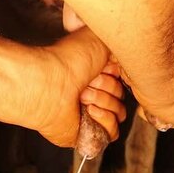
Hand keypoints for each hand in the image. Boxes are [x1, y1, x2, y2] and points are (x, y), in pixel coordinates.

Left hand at [63, 2, 125, 139]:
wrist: (49, 82)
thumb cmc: (68, 59)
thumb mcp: (100, 39)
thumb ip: (117, 45)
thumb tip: (124, 56)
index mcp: (94, 74)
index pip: (123, 81)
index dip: (116, 75)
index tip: (103, 68)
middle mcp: (92, 93)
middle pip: (122, 98)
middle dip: (108, 89)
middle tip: (88, 83)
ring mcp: (89, 114)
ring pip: (119, 115)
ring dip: (105, 103)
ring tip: (83, 96)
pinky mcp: (87, 133)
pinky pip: (112, 133)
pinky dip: (105, 120)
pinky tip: (89, 110)